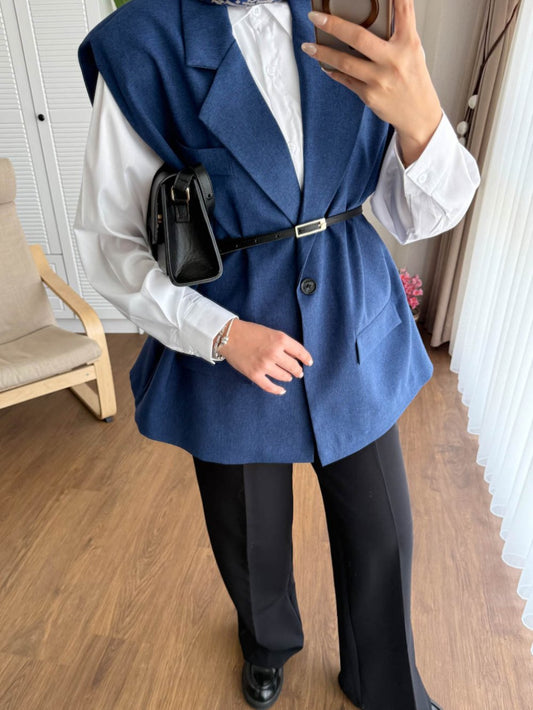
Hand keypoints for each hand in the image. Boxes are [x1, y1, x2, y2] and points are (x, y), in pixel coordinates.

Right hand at [217, 319, 312, 394]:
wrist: (229, 336)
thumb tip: (296, 357)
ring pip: (284, 377)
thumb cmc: (250, 332)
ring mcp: (264, 365)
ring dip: (288, 378)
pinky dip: (277, 390)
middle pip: (293, 367)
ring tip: (288, 377)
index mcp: (280, 340)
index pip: (300, 352)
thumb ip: (283, 343)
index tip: (309, 363)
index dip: (306, 359)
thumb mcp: (271, 332)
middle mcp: (274, 353)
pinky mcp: (254, 374)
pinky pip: (269, 386)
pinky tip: (282, 390)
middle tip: (298, 373)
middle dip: (297, 371)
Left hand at [302, 0, 442, 165]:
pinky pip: (346, 80)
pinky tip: (324, 64)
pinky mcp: (370, 95)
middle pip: (358, 38)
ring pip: (345, 62)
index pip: (403, 10)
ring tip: (308, 46)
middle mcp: (394, 60)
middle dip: (333, 25)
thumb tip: (369, 18)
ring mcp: (380, 79)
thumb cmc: (413, 79)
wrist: (418, 114)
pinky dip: (334, 71)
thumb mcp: (413, 51)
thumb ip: (396, 34)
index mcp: (409, 43)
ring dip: (323, 52)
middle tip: (315, 17)